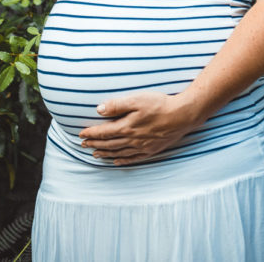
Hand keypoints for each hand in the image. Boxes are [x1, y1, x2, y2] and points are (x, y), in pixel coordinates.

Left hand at [77, 92, 201, 165]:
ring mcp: (142, 146)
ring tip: (95, 155)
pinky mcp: (151, 150)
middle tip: (83, 146)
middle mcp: (132, 139)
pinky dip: (123, 161)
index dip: (91, 134)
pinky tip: (117, 162)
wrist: (182, 115)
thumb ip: (117, 105)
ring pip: (119, 153)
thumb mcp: (136, 99)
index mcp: (126, 127)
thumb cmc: (159, 105)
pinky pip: (133, 158)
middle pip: (109, 144)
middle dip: (94, 145)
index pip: (103, 132)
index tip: (81, 135)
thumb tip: (99, 110)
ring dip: (105, 154)